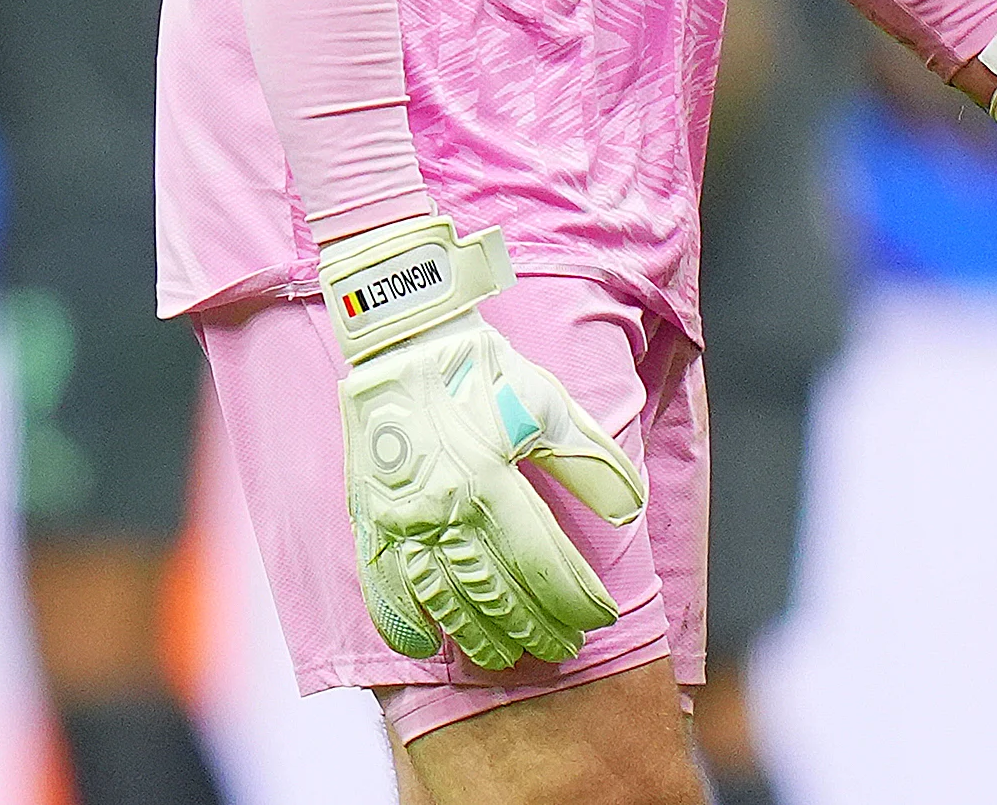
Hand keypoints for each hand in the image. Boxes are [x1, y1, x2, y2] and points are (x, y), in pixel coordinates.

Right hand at [322, 215, 644, 670]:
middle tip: (563, 646)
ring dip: (481, 637)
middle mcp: (441, 507)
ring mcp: (400, 517)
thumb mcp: (549, 405)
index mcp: (489, 479)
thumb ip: (590, 461)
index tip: (599, 616)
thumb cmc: (480, 371)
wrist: (400, 342)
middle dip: (537, 629)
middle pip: (498, 596)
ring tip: (507, 654)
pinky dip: (402, 624)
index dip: (577, 602)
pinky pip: (381, 586)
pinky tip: (428, 645)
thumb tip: (628, 513)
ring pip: (445, 601)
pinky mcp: (369, 516)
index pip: (544, 567)